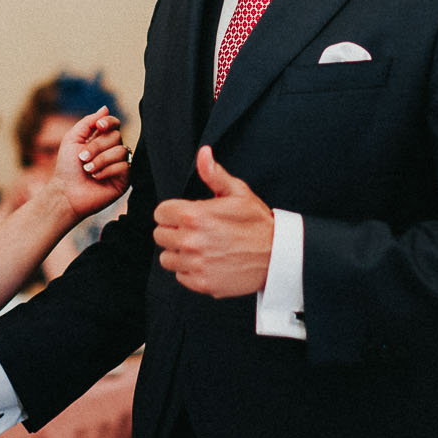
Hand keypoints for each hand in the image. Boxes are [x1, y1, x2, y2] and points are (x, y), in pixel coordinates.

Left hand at [43, 108, 129, 218]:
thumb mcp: (72, 139)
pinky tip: (96, 177)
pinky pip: (125, 166)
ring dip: (101, 160)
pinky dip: (108, 170)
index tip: (98, 127)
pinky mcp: (125, 179)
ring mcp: (120, 164)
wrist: (66, 193)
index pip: (114, 124)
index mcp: (101, 139)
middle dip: (97, 146)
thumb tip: (105, 108)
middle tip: (82, 158)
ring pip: (121, 151)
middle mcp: (113, 150)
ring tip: (88, 169)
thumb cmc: (67, 168)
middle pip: (116, 136)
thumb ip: (88, 122)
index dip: (109, 122)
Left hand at [153, 146, 274, 297]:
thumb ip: (213, 174)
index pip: (160, 213)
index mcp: (195, 215)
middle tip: (194, 231)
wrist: (277, 256)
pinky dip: (190, 270)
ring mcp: (196, 264)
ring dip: (179, 252)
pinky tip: (207, 261)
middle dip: (174, 231)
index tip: (184, 215)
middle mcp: (191, 241)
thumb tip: (203, 154)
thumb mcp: (238, 192)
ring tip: (200, 247)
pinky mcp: (202, 283)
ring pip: (167, 258)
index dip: (172, 212)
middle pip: (160, 235)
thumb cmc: (257, 223)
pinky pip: (181, 276)